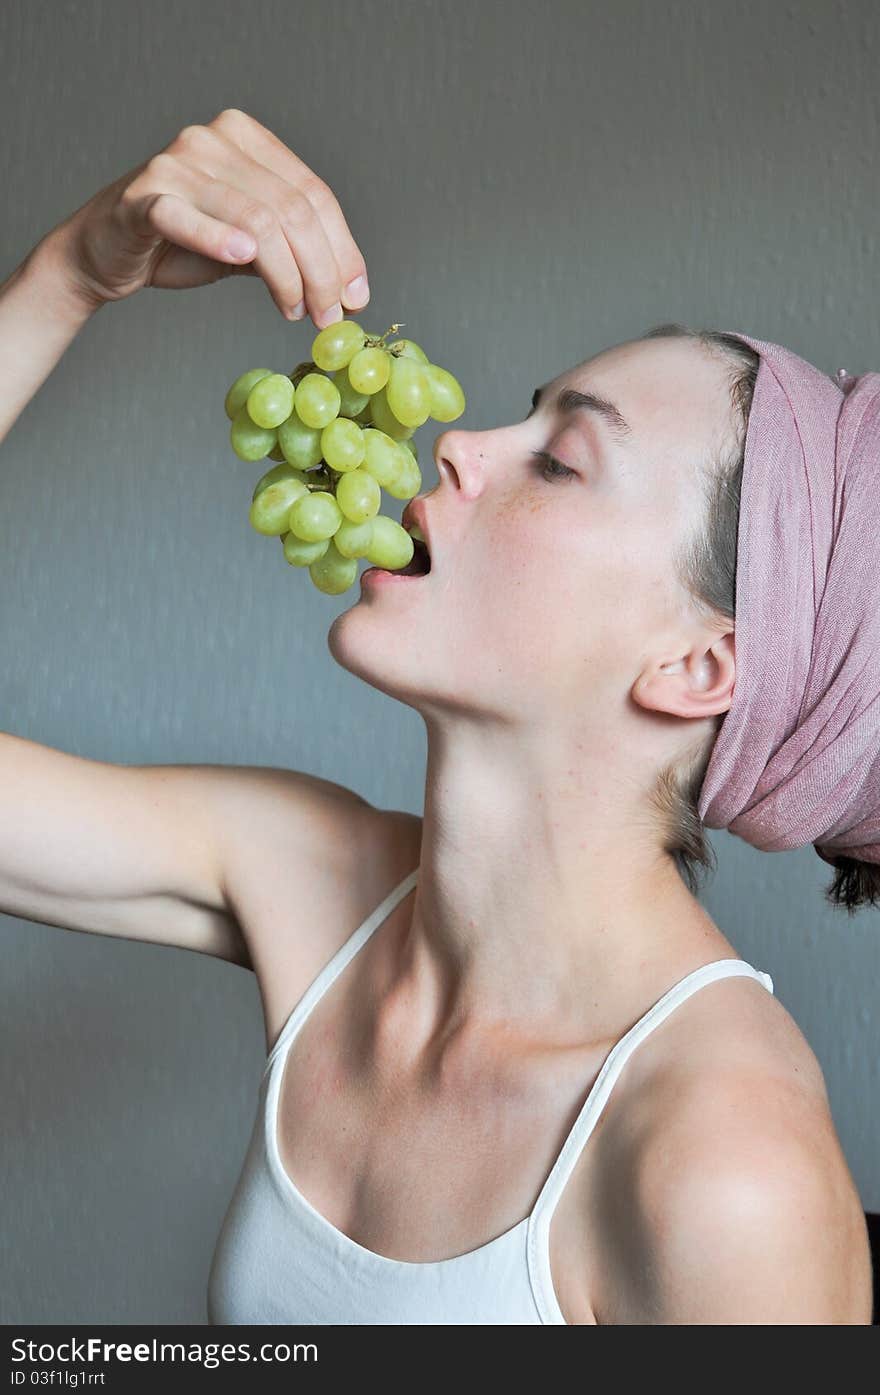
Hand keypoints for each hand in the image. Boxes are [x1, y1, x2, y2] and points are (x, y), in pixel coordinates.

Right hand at [49, 108, 369, 326]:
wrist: (106, 253)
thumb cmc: (179, 245)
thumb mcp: (249, 246)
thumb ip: (292, 253)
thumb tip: (350, 291)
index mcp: (246, 139)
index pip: (313, 194)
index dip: (342, 249)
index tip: (356, 298)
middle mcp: (213, 140)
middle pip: (291, 208)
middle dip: (321, 270)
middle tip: (329, 316)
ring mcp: (176, 163)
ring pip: (255, 219)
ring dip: (286, 275)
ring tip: (295, 310)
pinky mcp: (143, 196)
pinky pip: (187, 218)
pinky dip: (218, 238)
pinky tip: (243, 259)